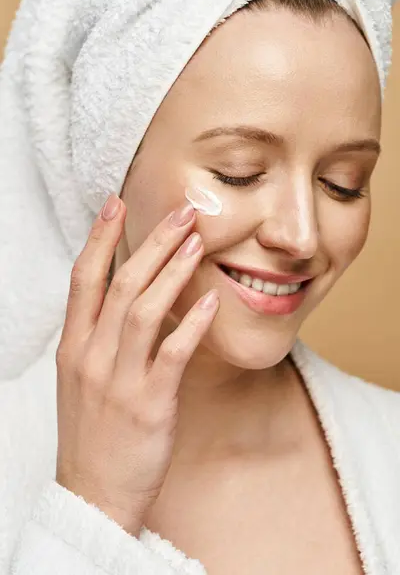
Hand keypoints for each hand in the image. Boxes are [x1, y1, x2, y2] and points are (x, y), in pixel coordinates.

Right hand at [55, 194, 218, 535]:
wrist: (92, 493)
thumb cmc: (91, 432)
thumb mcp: (80, 379)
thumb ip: (98, 337)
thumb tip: (126, 296)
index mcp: (73, 347)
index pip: (84, 279)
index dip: (101, 238)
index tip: (117, 204)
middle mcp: (92, 356)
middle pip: (122, 285)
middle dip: (153, 243)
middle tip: (182, 213)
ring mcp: (120, 380)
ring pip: (145, 311)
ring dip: (174, 272)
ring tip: (198, 243)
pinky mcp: (150, 404)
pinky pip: (173, 354)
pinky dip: (193, 324)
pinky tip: (212, 300)